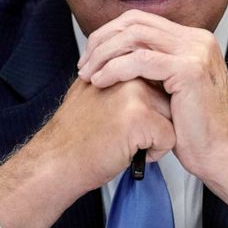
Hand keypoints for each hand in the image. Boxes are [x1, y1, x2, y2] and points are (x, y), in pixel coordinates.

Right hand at [37, 76, 175, 191]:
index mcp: (116, 67)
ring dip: (156, 136)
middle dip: (155, 121)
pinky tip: (129, 153)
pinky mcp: (140, 117)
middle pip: (168, 99)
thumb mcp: (92, 94)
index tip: (129, 123)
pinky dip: (155, 153)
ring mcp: (134, 95)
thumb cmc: (73, 135)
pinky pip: (170, 137)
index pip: (157, 82)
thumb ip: (115, 81)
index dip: (149, 109)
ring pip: (172, 117)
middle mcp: (127, 76)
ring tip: (126, 142)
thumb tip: (141, 80)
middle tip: (125, 134)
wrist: (56, 161)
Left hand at [77, 9, 227, 181]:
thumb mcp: (172, 90)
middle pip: (135, 22)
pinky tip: (101, 82)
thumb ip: (153, 69)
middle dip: (102, 40)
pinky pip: (140, 60)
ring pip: (134, 36)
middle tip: (84, 64)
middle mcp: (197, 39)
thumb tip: (118, 57)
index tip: (91, 56)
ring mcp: (196, 51)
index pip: (142, 20)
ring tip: (88, 74)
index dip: (110, 34)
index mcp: (194, 40)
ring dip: (104, 54)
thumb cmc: (197, 132)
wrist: (223, 157)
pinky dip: (115, 68)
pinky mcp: (189, 69)